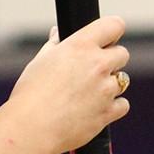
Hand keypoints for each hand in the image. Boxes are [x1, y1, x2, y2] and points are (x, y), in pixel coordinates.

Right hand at [8, 15, 129, 153]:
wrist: (32, 127)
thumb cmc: (30, 93)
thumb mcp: (39, 61)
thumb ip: (54, 45)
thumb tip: (58, 34)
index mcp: (80, 46)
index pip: (114, 25)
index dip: (112, 30)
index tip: (106, 37)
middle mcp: (98, 65)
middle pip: (122, 53)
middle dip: (111, 59)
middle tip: (92, 69)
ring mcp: (106, 89)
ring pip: (123, 80)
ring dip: (109, 83)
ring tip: (87, 92)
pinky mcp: (108, 112)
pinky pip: (122, 104)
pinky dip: (112, 106)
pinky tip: (95, 107)